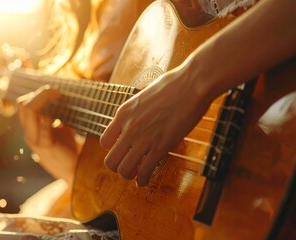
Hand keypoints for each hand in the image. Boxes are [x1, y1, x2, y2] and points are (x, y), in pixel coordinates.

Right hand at [18, 86, 82, 185]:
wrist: (74, 170)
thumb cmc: (67, 147)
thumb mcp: (61, 127)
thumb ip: (59, 113)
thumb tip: (66, 94)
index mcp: (31, 127)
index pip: (23, 104)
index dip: (38, 93)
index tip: (56, 91)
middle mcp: (29, 132)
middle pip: (23, 105)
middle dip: (41, 93)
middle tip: (58, 92)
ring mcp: (35, 140)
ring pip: (29, 111)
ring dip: (45, 99)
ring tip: (60, 97)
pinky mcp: (46, 146)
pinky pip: (42, 128)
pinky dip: (48, 118)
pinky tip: (57, 115)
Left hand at [100, 65, 211, 185]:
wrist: (191, 84)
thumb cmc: (172, 86)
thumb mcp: (142, 97)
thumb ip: (135, 113)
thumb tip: (137, 120)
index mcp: (123, 114)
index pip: (104, 141)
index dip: (112, 149)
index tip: (123, 150)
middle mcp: (129, 128)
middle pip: (110, 160)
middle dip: (117, 167)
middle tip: (128, 166)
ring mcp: (143, 138)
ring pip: (124, 170)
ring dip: (129, 175)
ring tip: (136, 174)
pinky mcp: (161, 146)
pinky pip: (144, 171)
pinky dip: (143, 180)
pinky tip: (145, 181)